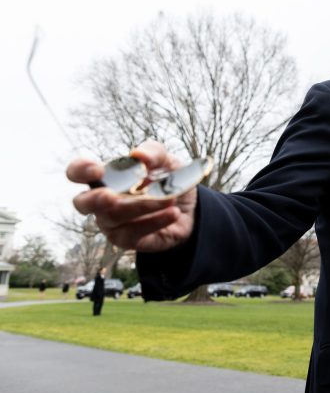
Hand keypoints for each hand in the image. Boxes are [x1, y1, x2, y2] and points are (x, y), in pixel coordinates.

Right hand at [66, 141, 196, 252]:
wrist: (188, 208)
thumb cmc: (167, 180)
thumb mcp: (166, 161)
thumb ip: (153, 153)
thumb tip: (138, 155)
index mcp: (105, 177)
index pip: (77, 172)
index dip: (80, 170)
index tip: (99, 170)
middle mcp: (101, 201)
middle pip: (82, 203)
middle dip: (94, 199)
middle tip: (111, 196)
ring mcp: (111, 222)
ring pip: (114, 217)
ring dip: (142, 206)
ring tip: (170, 198)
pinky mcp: (126, 239)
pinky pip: (134, 233)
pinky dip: (155, 221)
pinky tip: (173, 212)